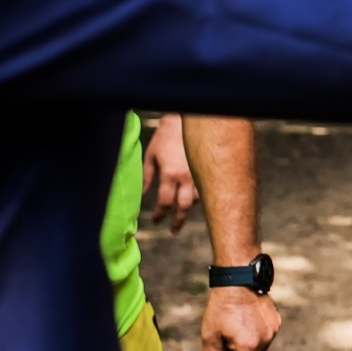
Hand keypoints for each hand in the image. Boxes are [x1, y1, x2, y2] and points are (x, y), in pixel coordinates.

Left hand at [143, 113, 197, 233]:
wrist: (187, 120)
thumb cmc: (165, 136)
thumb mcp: (151, 155)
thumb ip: (147, 176)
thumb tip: (143, 194)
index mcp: (169, 174)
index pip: (164, 202)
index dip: (159, 214)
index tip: (156, 220)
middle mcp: (186, 177)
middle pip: (183, 207)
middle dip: (178, 221)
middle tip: (173, 230)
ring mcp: (199, 173)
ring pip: (196, 199)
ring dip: (187, 207)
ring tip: (182, 213)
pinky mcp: (208, 169)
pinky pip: (205, 188)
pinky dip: (198, 196)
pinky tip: (193, 198)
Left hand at [200, 286, 280, 350]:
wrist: (239, 279)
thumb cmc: (221, 307)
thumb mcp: (210, 336)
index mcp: (249, 346)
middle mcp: (265, 340)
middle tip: (222, 342)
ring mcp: (273, 330)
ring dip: (245, 348)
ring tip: (232, 329)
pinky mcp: (276, 321)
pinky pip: (265, 337)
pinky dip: (253, 337)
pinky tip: (243, 322)